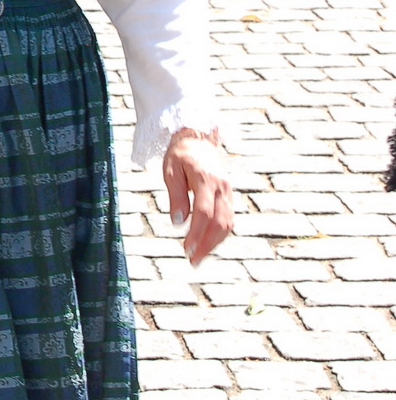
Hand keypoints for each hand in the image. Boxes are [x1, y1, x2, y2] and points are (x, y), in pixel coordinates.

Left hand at [163, 130, 232, 263]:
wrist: (198, 138)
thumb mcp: (171, 171)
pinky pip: (228, 218)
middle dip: (207, 244)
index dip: (196, 233)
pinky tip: (207, 243)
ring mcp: (228, 192)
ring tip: (199, 257)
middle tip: (193, 261)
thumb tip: (178, 222)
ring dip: (214, 243)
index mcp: (206, 179)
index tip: (186, 249)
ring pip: (228, 223)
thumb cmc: (181, 155)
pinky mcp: (229, 195)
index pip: (204, 213)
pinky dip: (219, 234)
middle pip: (220, 222)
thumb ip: (176, 196)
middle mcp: (222, 187)